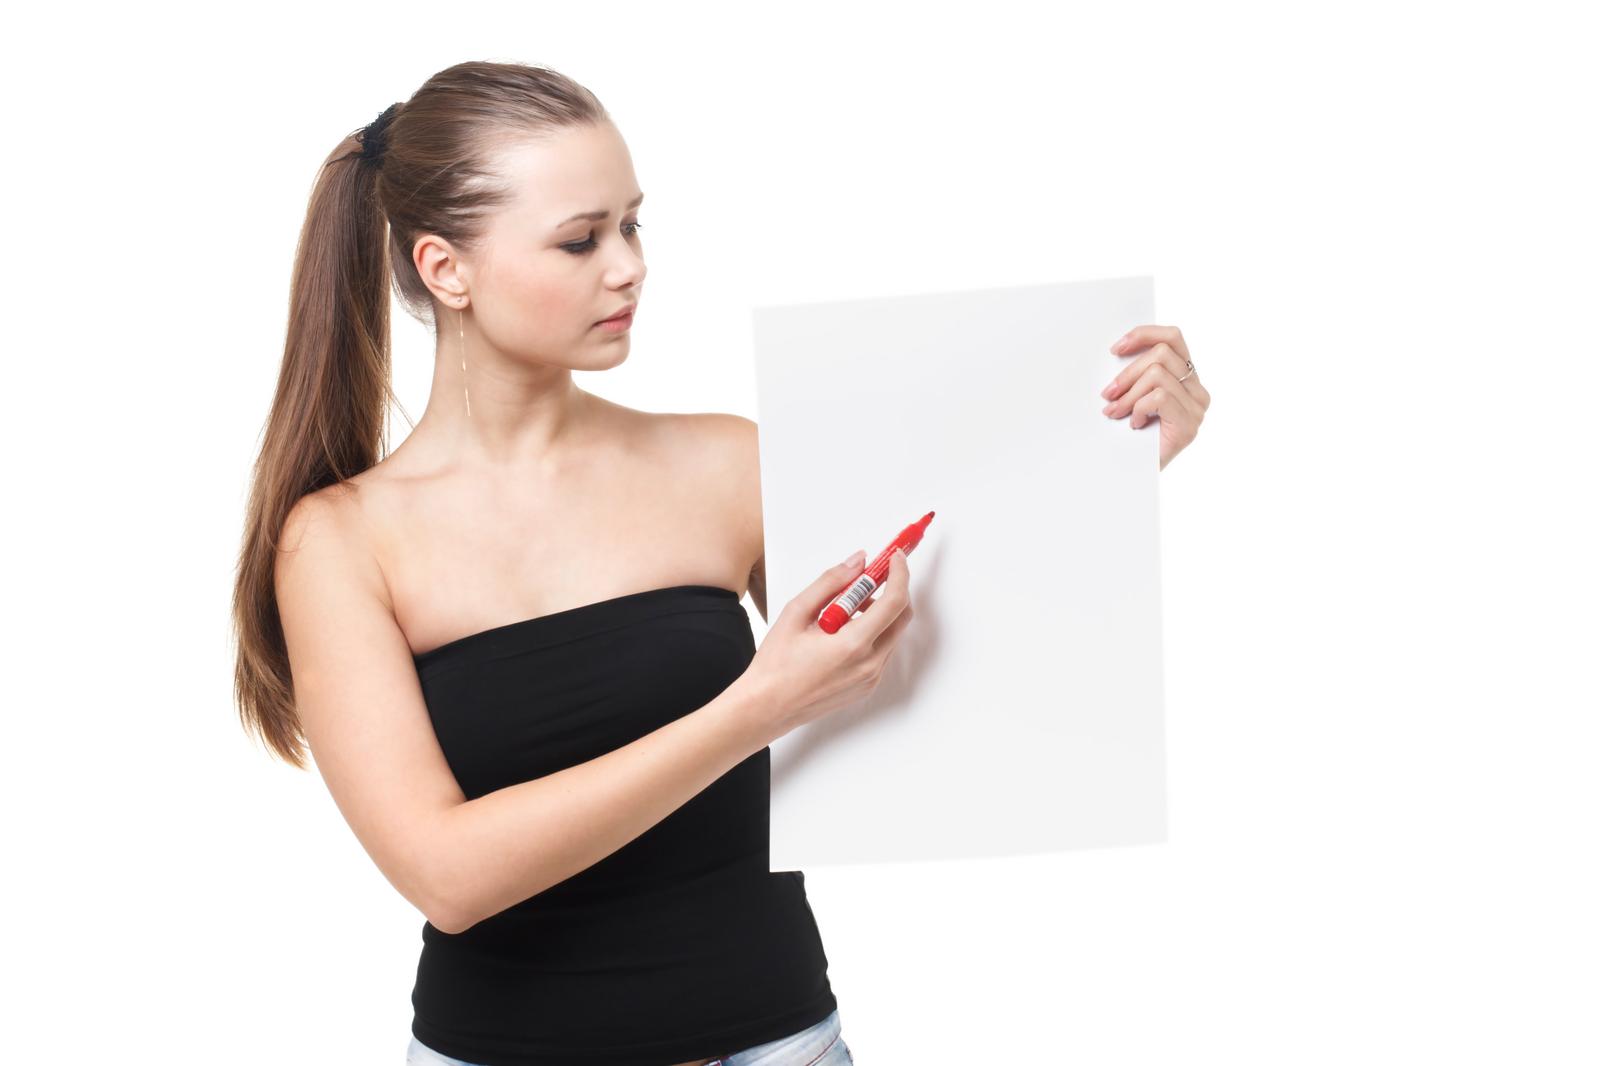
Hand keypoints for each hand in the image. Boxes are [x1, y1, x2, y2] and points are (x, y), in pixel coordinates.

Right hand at [738, 548, 914, 739]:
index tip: (895, 557)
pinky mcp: (867, 686)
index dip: (900, 574)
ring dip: (880, 612)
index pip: (894, 601)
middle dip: (893, 590)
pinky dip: (872, 633)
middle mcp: (869, 664)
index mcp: (853, 645)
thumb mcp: (796, 612)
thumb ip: (830, 582)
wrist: (767, 707)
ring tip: (844, 607)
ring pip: (893, 634)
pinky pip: (882, 651)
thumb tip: (858, 562)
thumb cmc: (776, 664)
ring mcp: (871, 678)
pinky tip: (843, 630)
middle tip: (872, 576)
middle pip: (902, 617)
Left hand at [1100, 324, 1209, 469]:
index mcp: (1187, 379)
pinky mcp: (1189, 426)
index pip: (1173, 338)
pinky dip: (1138, 408)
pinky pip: (1159, 397)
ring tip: (1115, 413)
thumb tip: (1118, 349)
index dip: (1144, 335)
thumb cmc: (1132, 436)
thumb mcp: (1134, 396)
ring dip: (1128, 394)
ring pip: (1158, 375)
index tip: (1116, 349)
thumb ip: (1138, 373)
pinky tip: (1134, 424)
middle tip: (1107, 395)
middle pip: (1162, 355)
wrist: (1135, 476)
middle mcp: (1198, 391)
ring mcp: (1197, 409)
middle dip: (1127, 373)